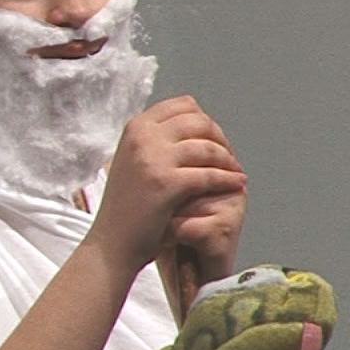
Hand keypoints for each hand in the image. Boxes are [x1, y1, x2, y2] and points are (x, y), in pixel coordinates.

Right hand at [88, 96, 245, 272]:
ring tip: (235, 173)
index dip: (205, 122)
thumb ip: (158, 141)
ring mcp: (152, 158)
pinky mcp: (166, 183)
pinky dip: (227, 180)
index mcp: (135, 128)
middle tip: (229, 159)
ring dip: (228, 161)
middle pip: (199, 122)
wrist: (112, 243)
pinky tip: (236, 185)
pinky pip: (209, 175)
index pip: (184, 106)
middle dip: (220, 139)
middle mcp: (142, 137)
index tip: (214, 141)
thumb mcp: (135, 161)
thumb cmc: (128, 207)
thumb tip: (198, 124)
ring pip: (207, 148)